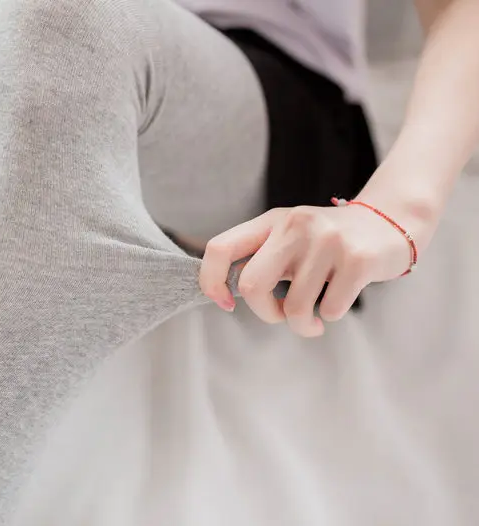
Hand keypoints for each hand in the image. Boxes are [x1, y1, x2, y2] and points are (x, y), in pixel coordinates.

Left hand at [199, 204, 415, 336]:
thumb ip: (260, 258)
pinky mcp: (357, 259)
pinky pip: (329, 309)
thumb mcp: (290, 238)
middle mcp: (295, 225)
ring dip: (303, 325)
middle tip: (280, 316)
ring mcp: (327, 240)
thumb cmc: (329, 243)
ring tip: (314, 320)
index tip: (225, 303)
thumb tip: (224, 292)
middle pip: (252, 285)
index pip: (220, 248)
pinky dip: (330, 316)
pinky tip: (338, 301)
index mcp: (272, 221)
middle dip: (264, 313)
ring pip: (294, 307)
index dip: (211, 282)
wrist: (391, 223)